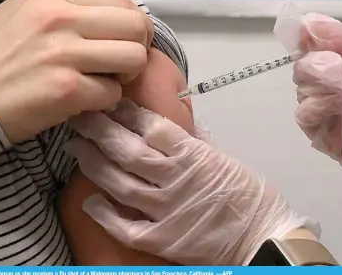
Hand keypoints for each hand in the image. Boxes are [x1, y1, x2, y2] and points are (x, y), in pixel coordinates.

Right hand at [0, 0, 153, 142]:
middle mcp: (60, 18)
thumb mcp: (16, 7)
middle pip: (136, 26)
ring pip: (133, 59)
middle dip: (137, 48)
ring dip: (125, 75)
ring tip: (105, 80)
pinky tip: (84, 100)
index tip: (118, 41)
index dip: (131, 25)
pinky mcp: (66, 90)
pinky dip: (103, 101)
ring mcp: (64, 54)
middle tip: (120, 64)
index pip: (121, 1)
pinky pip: (112, 93)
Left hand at [64, 100, 315, 265]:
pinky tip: (90, 201)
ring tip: (77, 149)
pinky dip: (105, 214)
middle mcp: (176, 179)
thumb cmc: (250, 197)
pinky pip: (125, 226)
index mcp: (194, 155)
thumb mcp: (225, 159)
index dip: (127, 112)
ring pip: (121, 183)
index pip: (152, 126)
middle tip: (79, 119)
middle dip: (99, 131)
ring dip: (95, 164)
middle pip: (128, 150)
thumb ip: (195, 142)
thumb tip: (175, 121)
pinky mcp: (162, 239)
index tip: (110, 102)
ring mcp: (167, 211)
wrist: (264, 239)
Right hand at [291, 13, 341, 236]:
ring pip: (302, 88)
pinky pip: (304, 114)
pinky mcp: (324, 135)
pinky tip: (341, 103)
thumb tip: (310, 22)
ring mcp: (327, 110)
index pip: (312, 45)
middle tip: (341, 66)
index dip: (305, 36)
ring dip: (325, 83)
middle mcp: (331, 84)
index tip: (305, 30)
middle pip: (303, 66)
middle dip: (318, 61)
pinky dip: (318, 104)